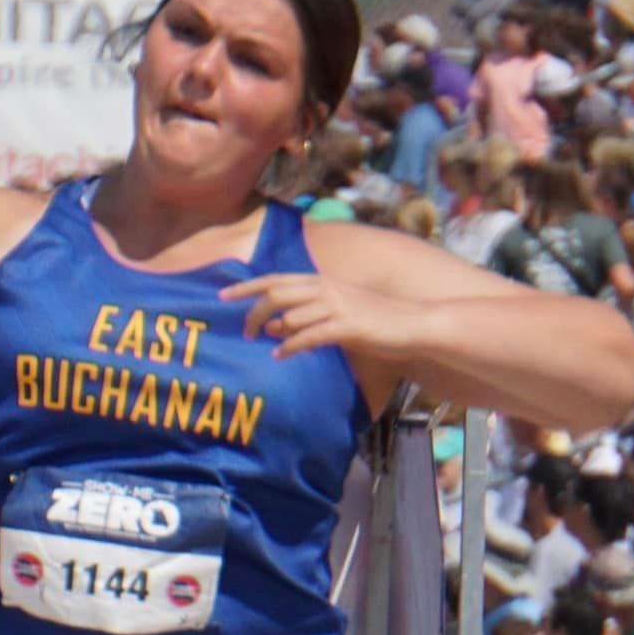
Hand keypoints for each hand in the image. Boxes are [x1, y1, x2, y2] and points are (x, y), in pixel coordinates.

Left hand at [220, 273, 412, 363]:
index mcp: (321, 282)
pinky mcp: (347, 327)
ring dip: (271, 330)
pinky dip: (291, 345)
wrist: (412, 324)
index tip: (222, 295)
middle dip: (253, 311)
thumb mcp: (334, 315)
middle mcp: (325, 289)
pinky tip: (280, 355)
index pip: (275, 279)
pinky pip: (309, 335)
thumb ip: (303, 319)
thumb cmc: (373, 321)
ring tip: (261, 344)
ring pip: (291, 313)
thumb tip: (272, 328)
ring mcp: (337, 306)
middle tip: (243, 332)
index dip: (247, 286)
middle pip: (277, 293)